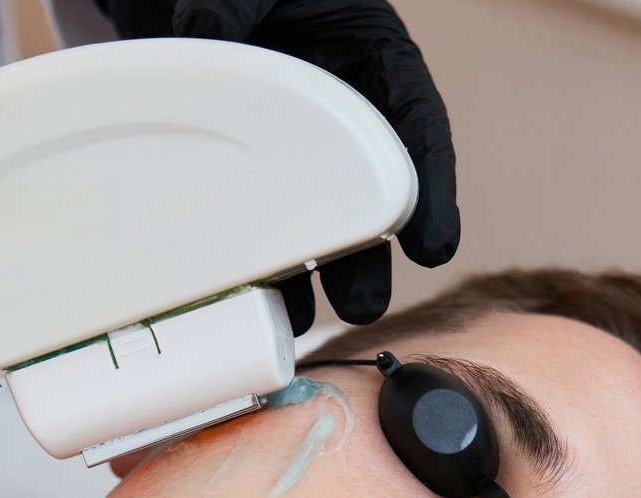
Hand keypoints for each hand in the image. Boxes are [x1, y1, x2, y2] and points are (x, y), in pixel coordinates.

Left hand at [99, 0, 459, 332]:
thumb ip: (233, 3)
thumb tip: (205, 28)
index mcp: (368, 51)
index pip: (414, 122)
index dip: (430, 188)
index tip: (435, 247)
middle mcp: (341, 104)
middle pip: (366, 188)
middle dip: (366, 254)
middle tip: (362, 306)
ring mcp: (295, 138)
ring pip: (316, 214)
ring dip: (313, 274)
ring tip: (303, 323)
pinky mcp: (249, 160)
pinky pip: (261, 214)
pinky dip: (260, 258)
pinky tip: (253, 298)